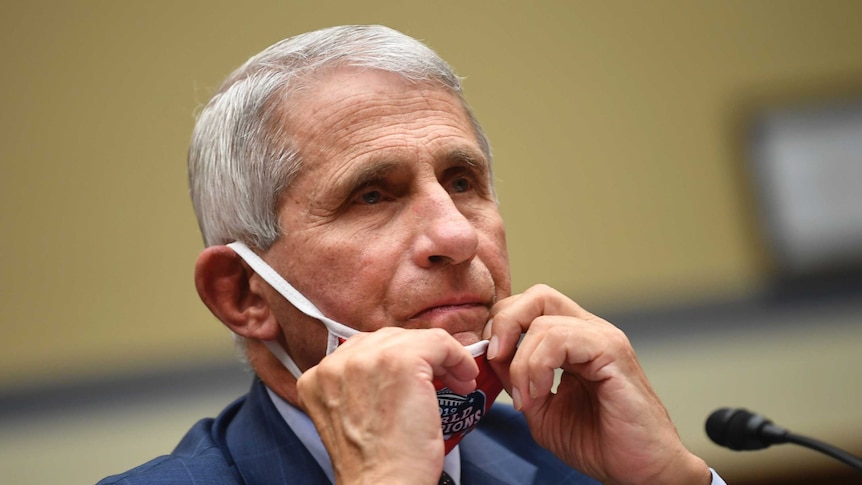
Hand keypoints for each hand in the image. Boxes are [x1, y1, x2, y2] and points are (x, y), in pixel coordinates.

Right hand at [296, 327, 477, 484]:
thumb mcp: (354, 419)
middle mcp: (335, 363)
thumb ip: (361, 388)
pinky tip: (464, 379)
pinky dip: (457, 358)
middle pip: (388, 339)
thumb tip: (398, 372)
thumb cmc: (378, 465)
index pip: (364, 350)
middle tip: (444, 380)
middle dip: (420, 357)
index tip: (419, 380)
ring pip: (414, 339)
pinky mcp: (400, 361)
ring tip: (457, 382)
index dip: (397, 361)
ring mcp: (366, 359)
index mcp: (317, 378)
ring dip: (441, 358)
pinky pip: (438, 342)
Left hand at [485, 284, 709, 484]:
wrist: (638, 470)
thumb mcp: (540, 408)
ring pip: (543, 319)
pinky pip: (561, 338)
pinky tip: (538, 393)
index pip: (529, 306)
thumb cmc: (598, 442)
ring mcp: (602, 337)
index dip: (501, 326)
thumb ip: (515, 378)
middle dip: (505, 323)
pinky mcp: (612, 351)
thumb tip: (491, 355)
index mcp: (572, 340)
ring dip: (520, 361)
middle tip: (495, 359)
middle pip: (537, 295)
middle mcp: (588, 330)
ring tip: (525, 396)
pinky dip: (537, 366)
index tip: (489, 361)